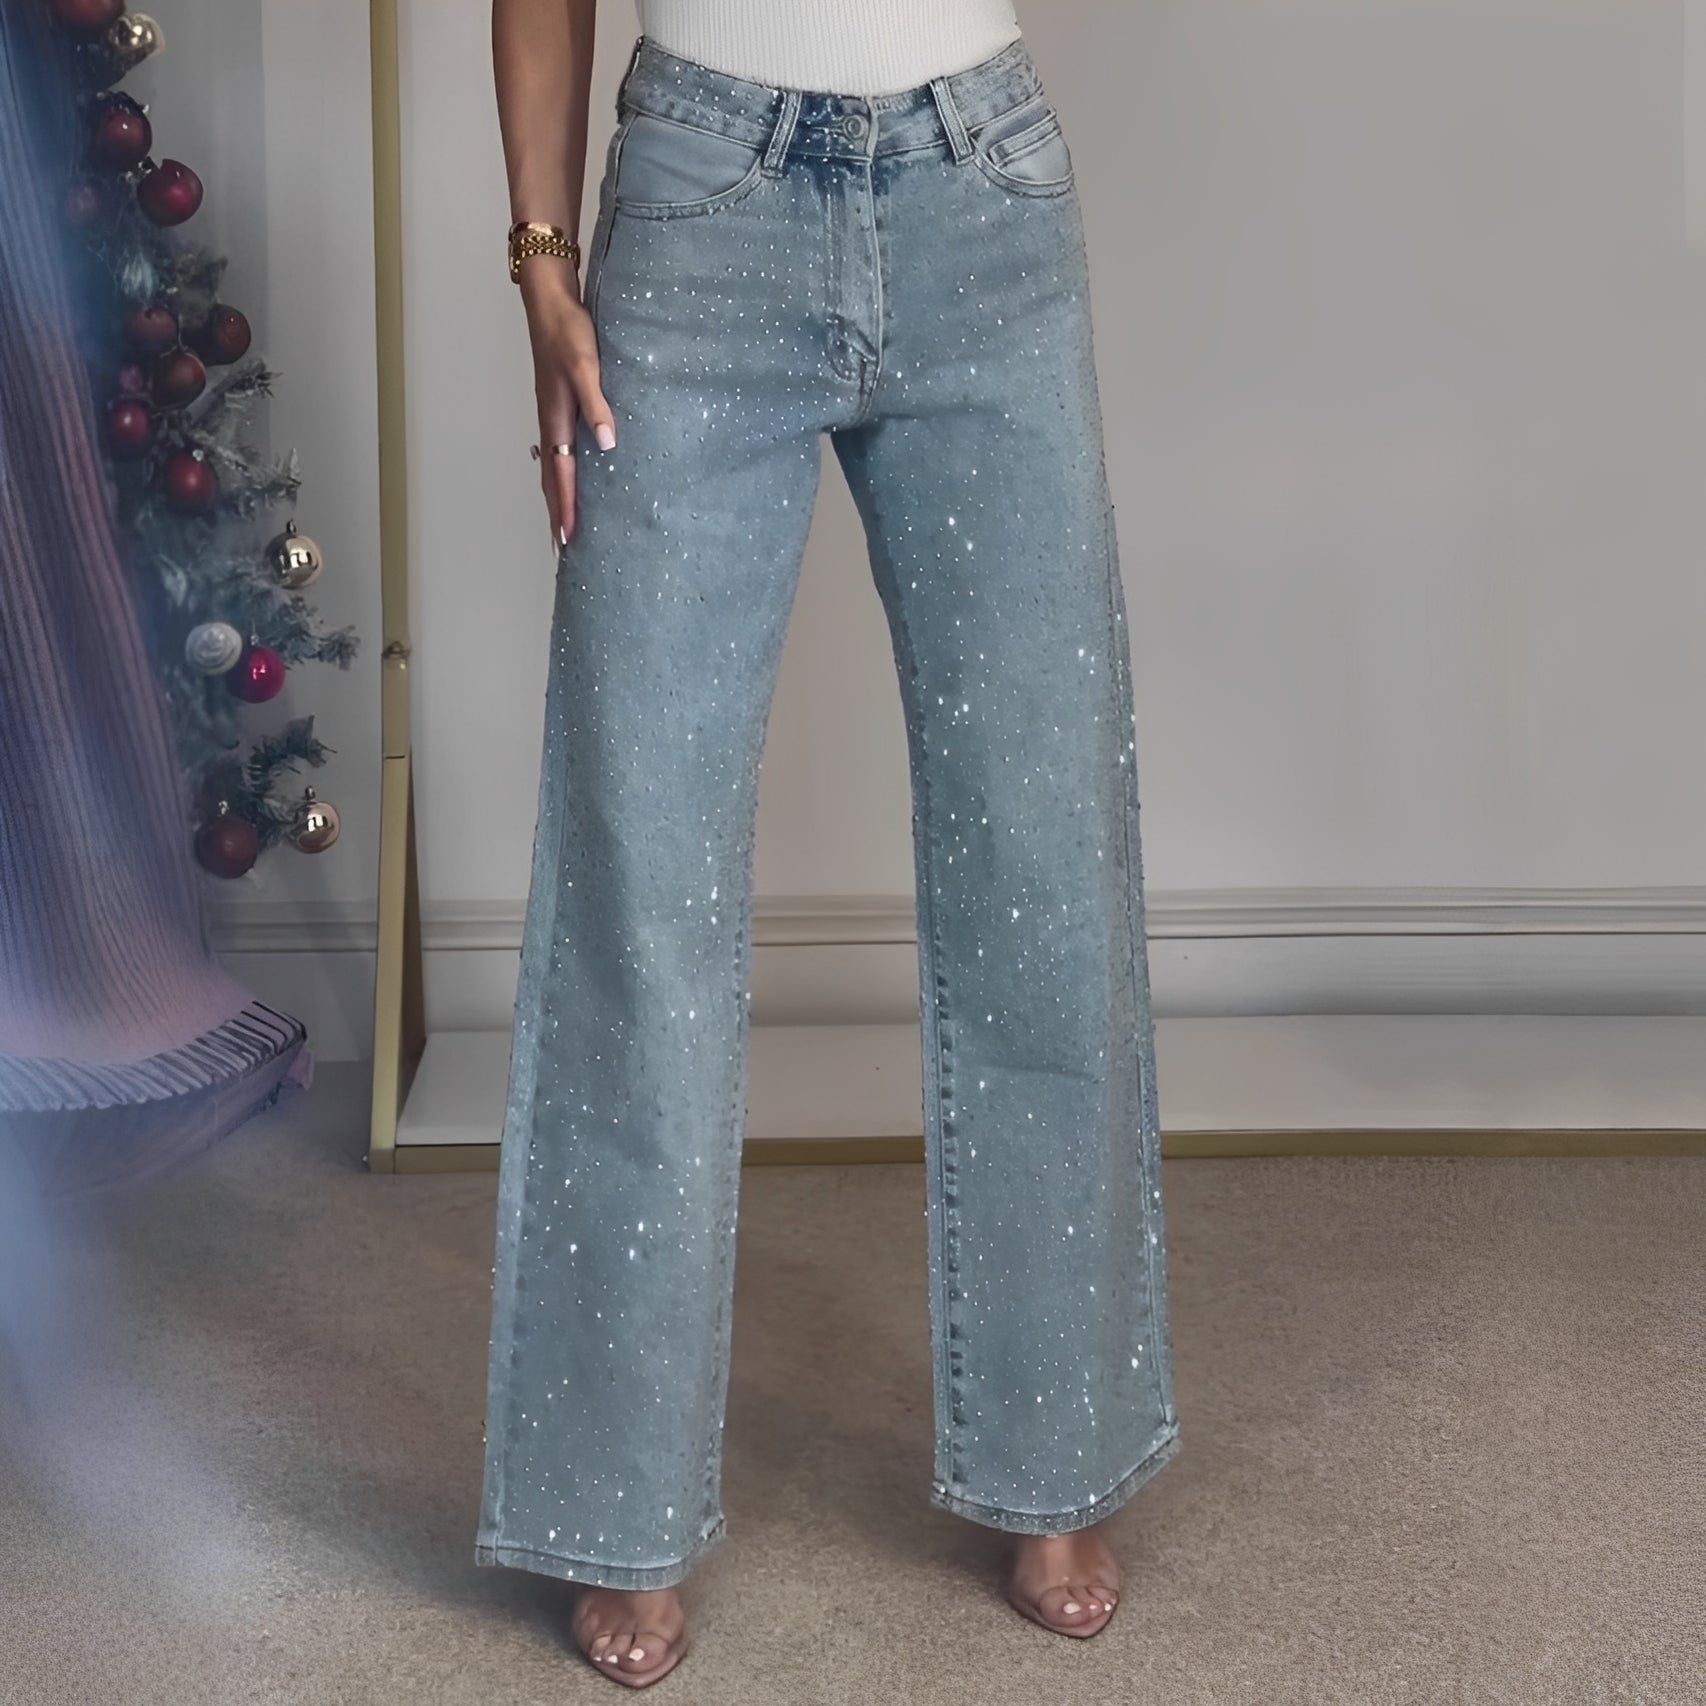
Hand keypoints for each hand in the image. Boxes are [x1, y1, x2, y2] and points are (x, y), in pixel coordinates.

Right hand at [521, 262, 614, 553]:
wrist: (548, 300)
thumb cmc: (568, 331)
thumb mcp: (587, 365)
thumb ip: (597, 404)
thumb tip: (607, 444)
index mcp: (556, 418)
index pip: (561, 473)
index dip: (565, 506)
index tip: (567, 537)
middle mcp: (550, 422)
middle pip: (550, 478)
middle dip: (555, 511)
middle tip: (560, 545)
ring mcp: (550, 414)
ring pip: (551, 465)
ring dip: (554, 495)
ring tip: (560, 521)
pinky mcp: (556, 405)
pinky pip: (555, 450)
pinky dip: (558, 472)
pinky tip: (565, 475)